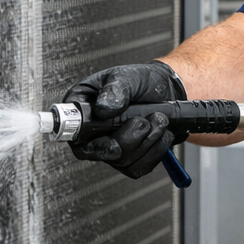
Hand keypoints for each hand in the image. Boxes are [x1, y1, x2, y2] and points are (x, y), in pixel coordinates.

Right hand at [63, 61, 185, 178]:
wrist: (170, 91)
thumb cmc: (143, 81)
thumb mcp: (127, 77)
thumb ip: (114, 90)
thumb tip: (103, 109)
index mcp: (83, 109)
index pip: (73, 133)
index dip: (92, 143)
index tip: (114, 144)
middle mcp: (94, 132)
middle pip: (101, 153)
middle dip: (130, 138)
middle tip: (145, 120)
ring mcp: (112, 147)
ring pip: (124, 161)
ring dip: (148, 140)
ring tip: (159, 118)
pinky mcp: (130, 158)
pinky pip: (140, 166)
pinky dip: (156, 149)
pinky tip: (161, 132)